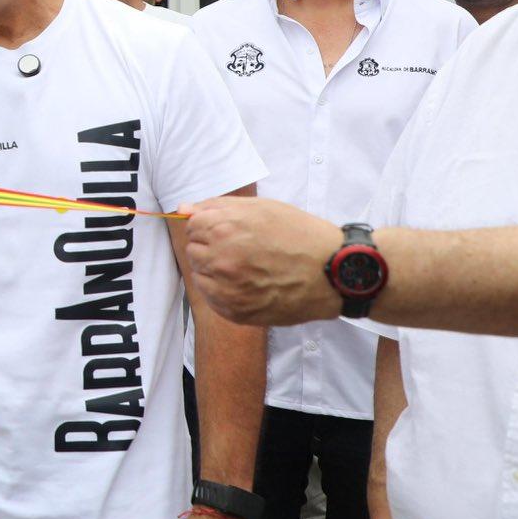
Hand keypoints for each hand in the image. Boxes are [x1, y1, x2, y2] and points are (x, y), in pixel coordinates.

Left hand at [182, 196, 342, 325]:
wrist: (334, 271)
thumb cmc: (300, 235)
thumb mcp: (262, 208)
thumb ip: (217, 206)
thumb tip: (183, 208)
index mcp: (223, 228)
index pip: (192, 226)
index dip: (211, 226)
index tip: (229, 231)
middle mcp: (220, 259)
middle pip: (194, 250)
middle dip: (211, 247)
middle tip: (242, 250)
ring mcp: (226, 288)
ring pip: (200, 276)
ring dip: (216, 271)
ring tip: (248, 268)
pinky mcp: (235, 311)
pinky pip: (212, 299)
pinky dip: (223, 293)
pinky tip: (248, 285)